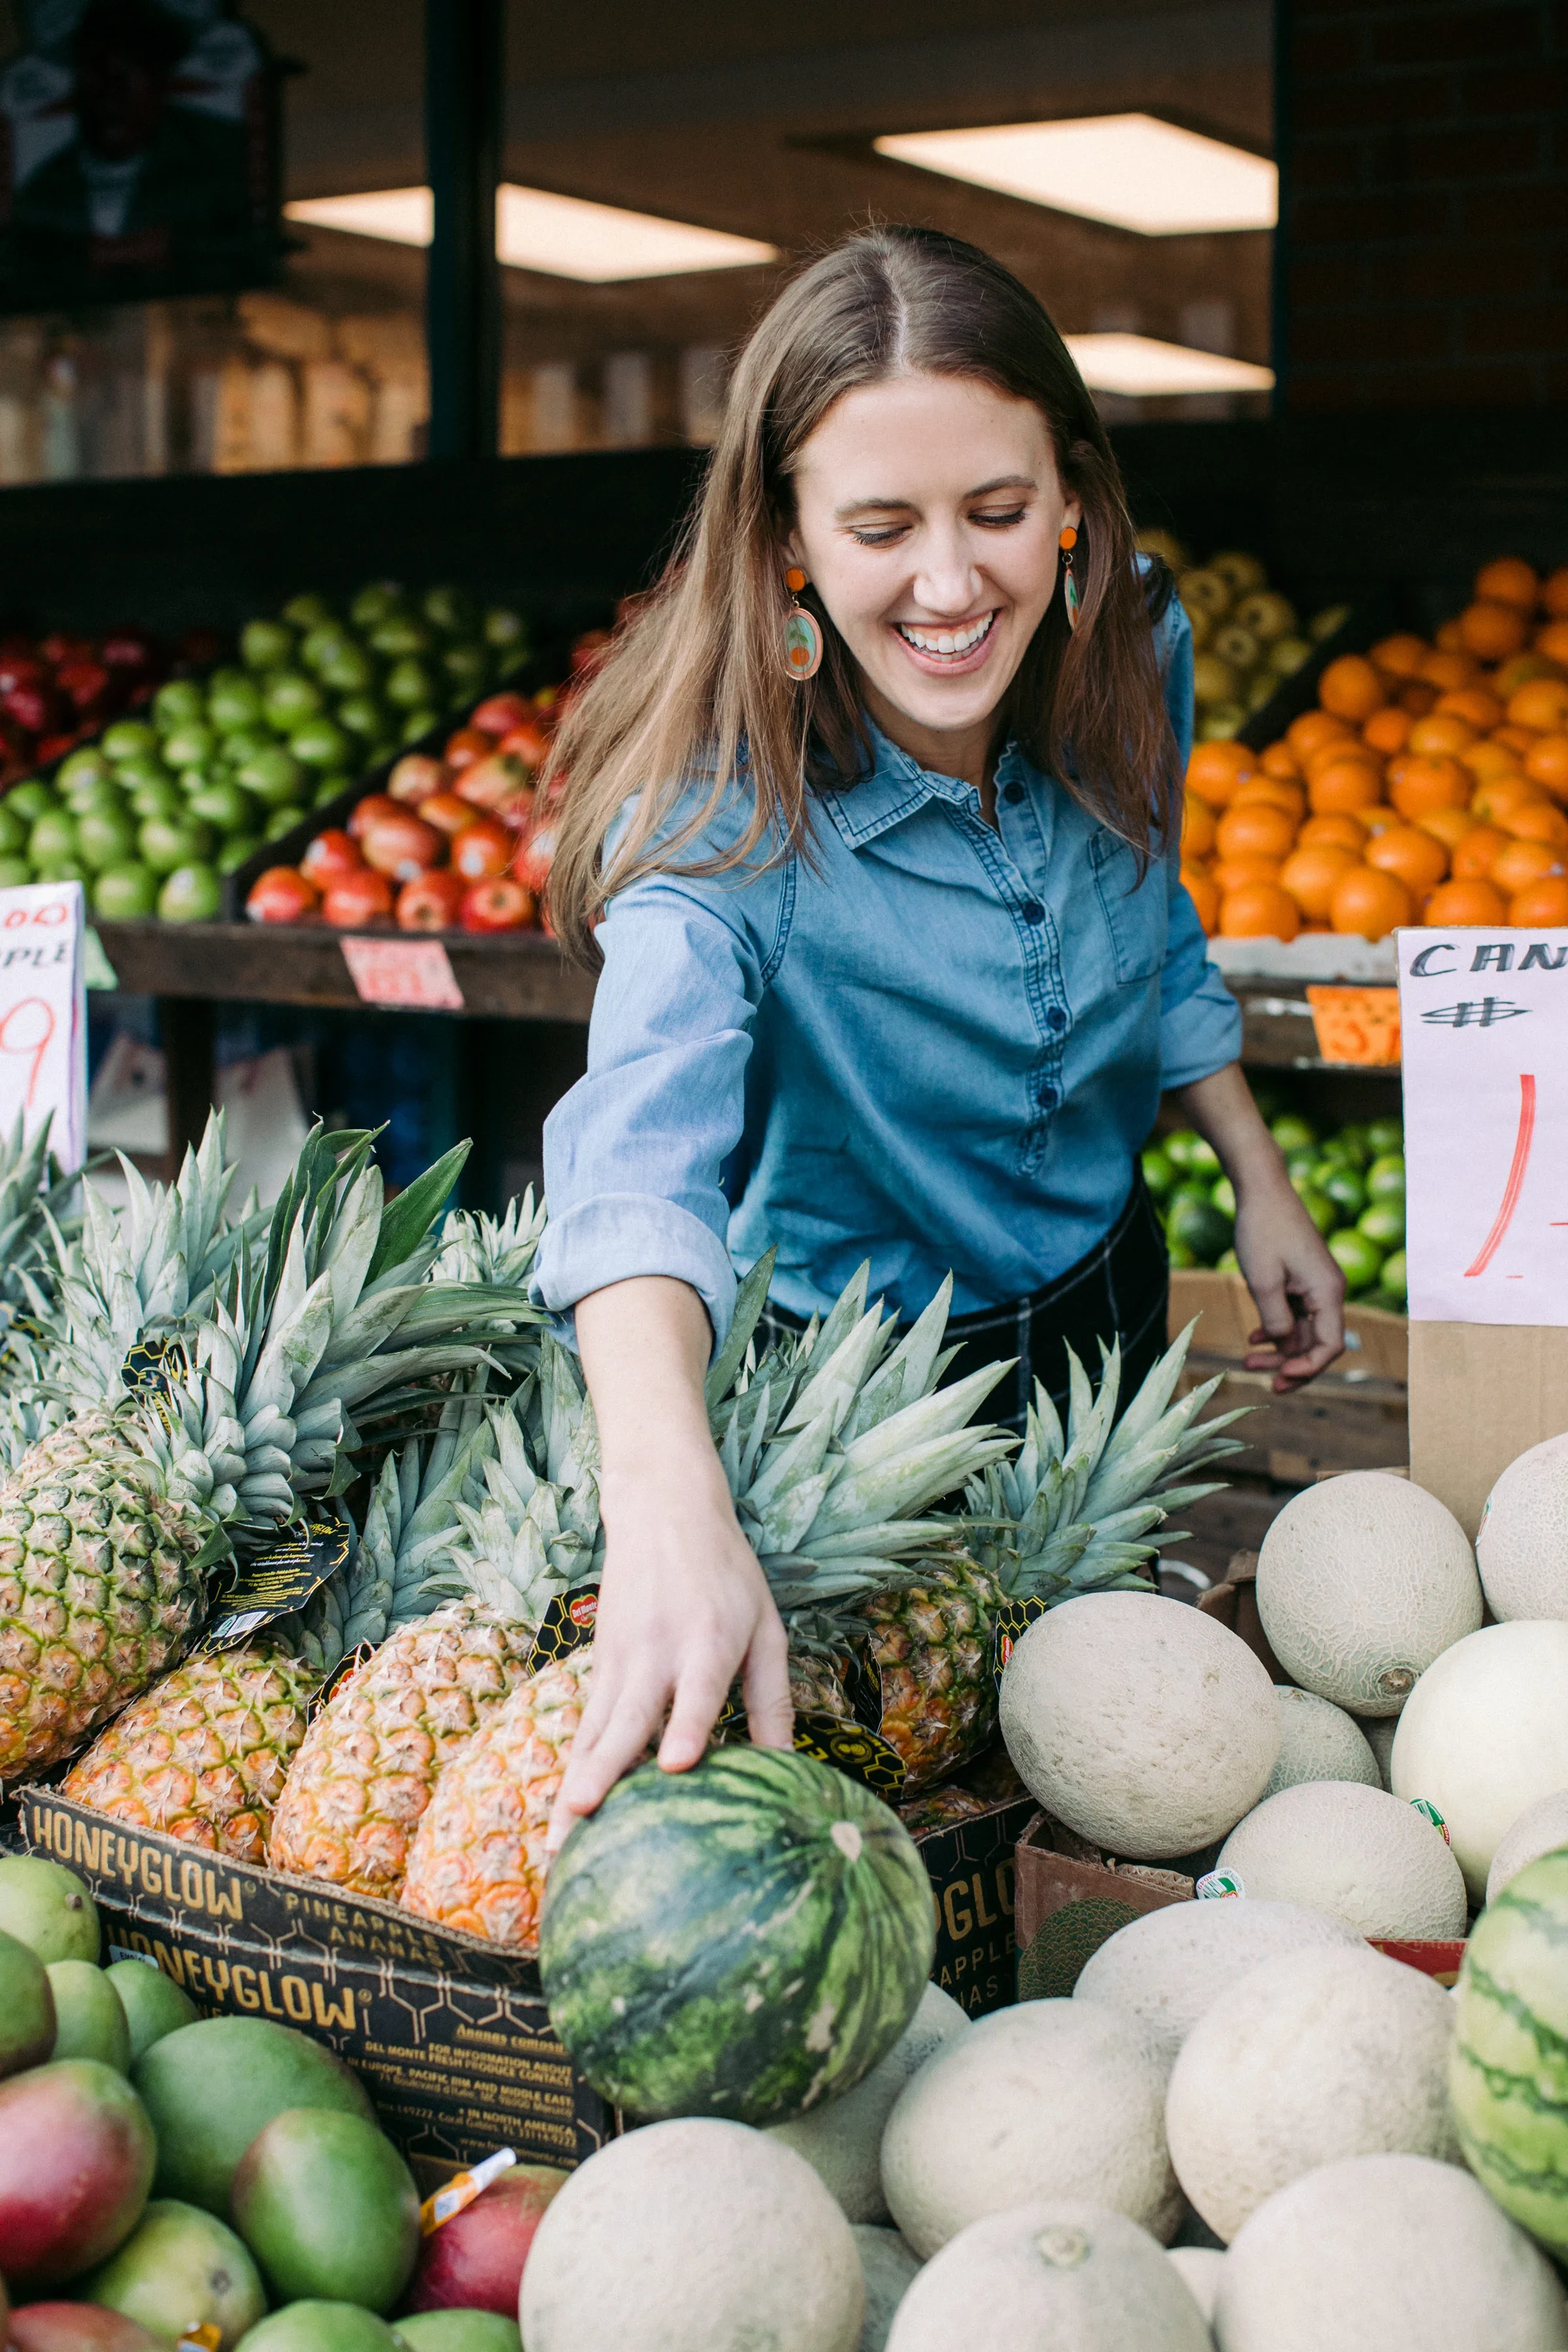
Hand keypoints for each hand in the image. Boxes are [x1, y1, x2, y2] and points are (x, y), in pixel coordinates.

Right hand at [547, 1457, 791, 1851]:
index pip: (697, 1689)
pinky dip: (572, 1770)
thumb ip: (773, 1698)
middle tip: (584, 1815)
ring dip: (573, 1786)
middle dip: (604, 1771)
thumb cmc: (728, 1575)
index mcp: (710, 1638)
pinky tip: (563, 1817)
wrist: (662, 1512)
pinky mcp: (599, 1667)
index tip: (674, 1765)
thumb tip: (787, 1769)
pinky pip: (586, 1727)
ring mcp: (620, 1660)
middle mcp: (658, 1652)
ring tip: (556, 1844)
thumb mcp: (766, 1627)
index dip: (686, 1726)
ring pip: (593, 1731)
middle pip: (627, 1717)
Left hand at [1232, 1168, 1346, 1391]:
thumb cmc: (1263, 1230)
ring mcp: (1315, 1286)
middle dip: (1290, 1365)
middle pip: (1317, 1344)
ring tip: (1247, 1361)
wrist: (1262, 1190)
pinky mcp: (1302, 1280)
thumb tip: (1285, 1346)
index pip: (1330, 1346)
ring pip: (1303, 1332)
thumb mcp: (1263, 1281)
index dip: (1307, 1369)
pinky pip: (1295, 1315)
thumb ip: (1276, 1320)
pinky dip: (1277, 1329)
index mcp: (1328, 1292)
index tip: (1279, 1378)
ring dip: (1278, 1349)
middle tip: (1261, 1381)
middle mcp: (1329, 1292)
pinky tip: (1254, 1337)